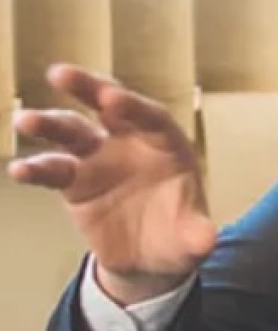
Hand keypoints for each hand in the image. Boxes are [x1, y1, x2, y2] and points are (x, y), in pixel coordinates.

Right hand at [7, 64, 216, 304]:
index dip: (132, 106)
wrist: (151, 256)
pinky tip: (19, 170)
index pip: (151, 117)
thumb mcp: (192, 237)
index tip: (111, 98)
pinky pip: (52, 170)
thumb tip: (207, 241)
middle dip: (88, 88)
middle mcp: (131, 142)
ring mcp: (100, 158)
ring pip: (72, 132)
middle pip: (108, 108)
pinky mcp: (75, 182)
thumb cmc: (178, 233)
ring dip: (50, 124)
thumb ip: (197, 234)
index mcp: (167, 144)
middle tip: (61, 74)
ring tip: (25, 121)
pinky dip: (35, 169)